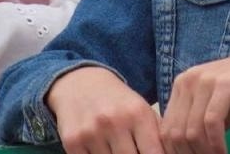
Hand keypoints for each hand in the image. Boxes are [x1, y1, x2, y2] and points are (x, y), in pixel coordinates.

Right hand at [45, 66, 162, 153]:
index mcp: (137, 113)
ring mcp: (91, 132)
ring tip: (118, 149)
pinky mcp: (72, 141)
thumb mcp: (142, 110)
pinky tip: (101, 151)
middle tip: (132, 152)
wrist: (80, 83)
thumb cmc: (118, 102)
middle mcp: (114, 121)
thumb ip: (158, 135)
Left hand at [160, 36, 229, 153]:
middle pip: (174, 133)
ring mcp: (204, 80)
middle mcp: (187, 80)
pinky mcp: (224, 84)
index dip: (177, 153)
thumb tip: (186, 153)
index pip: (166, 130)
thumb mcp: (217, 110)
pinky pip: (211, 123)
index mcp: (181, 86)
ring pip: (191, 131)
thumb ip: (198, 126)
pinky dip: (216, 145)